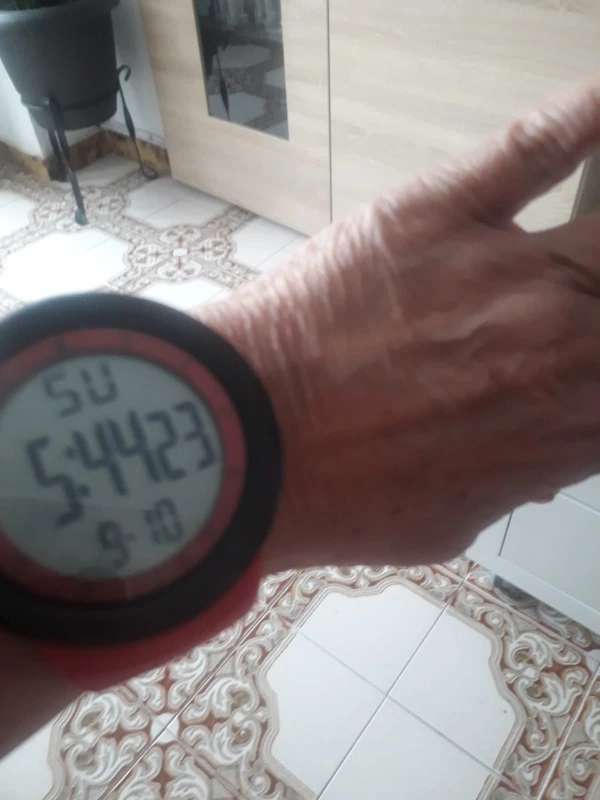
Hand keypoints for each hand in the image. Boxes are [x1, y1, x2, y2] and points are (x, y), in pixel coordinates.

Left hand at [201, 78, 599, 570]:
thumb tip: (539, 438)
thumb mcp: (453, 515)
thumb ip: (521, 469)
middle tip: (572, 314)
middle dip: (598, 311)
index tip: (587, 357)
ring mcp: (502, 268)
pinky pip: (533, 148)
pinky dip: (584, 114)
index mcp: (567, 423)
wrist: (246, 441)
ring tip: (586, 253)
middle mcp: (558, 339)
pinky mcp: (437, 214)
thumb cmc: (336, 488)